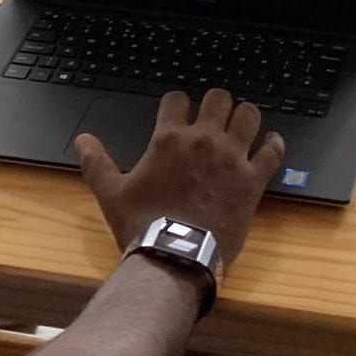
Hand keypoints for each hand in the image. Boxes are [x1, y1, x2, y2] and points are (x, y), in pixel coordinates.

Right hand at [76, 89, 285, 270]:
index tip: (179, 112)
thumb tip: (81, 140)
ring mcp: (232, 158)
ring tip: (243, 123)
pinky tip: (271, 143)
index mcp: (169, 139)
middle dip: (217, 103)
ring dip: (246, 116)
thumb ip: (97, 163)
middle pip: (219, 98)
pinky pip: (273, 151)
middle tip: (215, 114)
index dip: (178, 103)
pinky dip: (274, 144)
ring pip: (249, 115)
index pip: (177, 99)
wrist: (175, 257)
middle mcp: (204, 140)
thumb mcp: (111, 194)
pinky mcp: (253, 179)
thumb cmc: (142, 225)